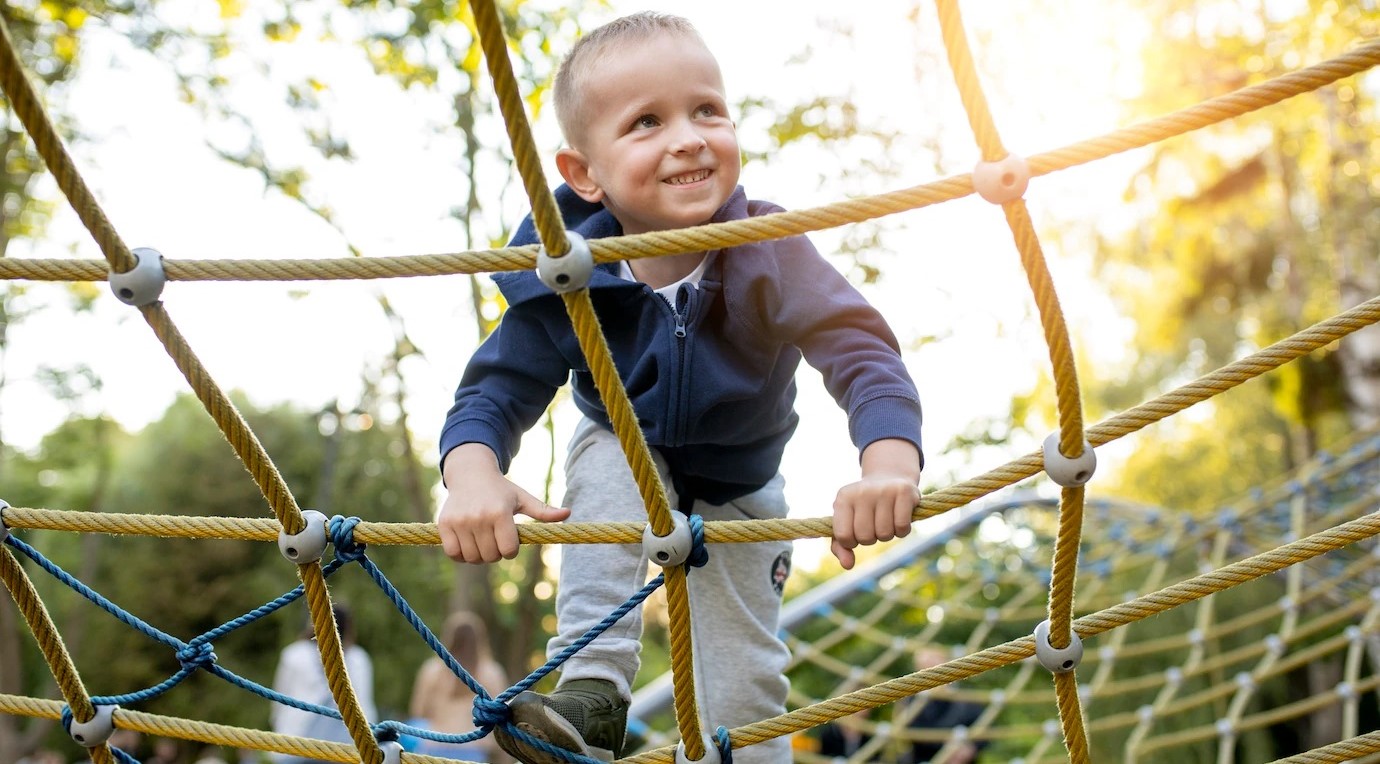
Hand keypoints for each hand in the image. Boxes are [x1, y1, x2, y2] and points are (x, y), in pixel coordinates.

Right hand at [437, 443, 569, 562]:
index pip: (508, 550)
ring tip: (482, 542)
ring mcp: (460, 521)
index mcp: (500, 512)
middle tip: (495, 540)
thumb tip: (568, 513)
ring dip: (479, 556)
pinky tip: (467, 544)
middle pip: (491, 556)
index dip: (511, 550)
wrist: (470, 474)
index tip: (510, 541)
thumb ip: (543, 511)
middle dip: (496, 553)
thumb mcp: (523, 498)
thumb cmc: (501, 490)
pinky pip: (453, 554)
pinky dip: (460, 555)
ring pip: (472, 558)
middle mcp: (479, 517)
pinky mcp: (444, 525)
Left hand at [830, 438, 920, 569]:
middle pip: (865, 537)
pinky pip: (902, 528)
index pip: (843, 536)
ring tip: (886, 520)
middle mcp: (861, 492)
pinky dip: (902, 531)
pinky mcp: (904, 492)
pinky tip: (899, 518)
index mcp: (843, 498)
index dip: (852, 542)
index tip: (856, 532)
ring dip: (887, 534)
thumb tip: (848, 565)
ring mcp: (883, 490)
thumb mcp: (846, 522)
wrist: (889, 479)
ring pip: (884, 534)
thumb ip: (840, 546)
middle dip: (871, 538)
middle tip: (874, 525)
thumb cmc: (864, 508)